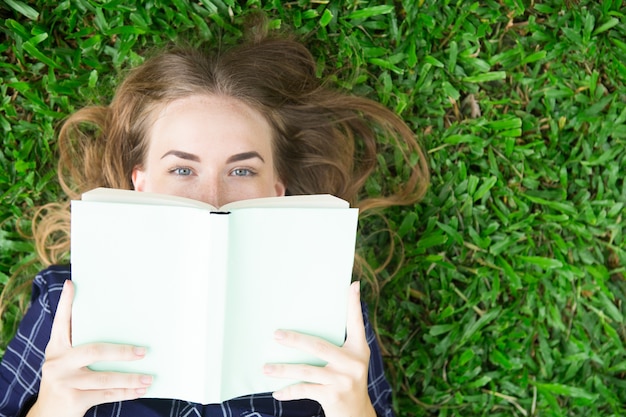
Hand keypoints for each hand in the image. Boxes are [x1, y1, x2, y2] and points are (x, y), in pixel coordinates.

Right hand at [27, 280, 152, 416]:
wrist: (47, 415)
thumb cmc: (65, 381)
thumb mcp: (66, 362)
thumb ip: (80, 346)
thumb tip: (116, 327)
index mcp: (56, 348)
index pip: (60, 323)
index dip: (66, 303)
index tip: (72, 284)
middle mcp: (58, 363)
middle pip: (94, 351)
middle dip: (122, 351)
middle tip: (143, 351)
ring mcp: (64, 382)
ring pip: (105, 379)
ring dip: (130, 378)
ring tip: (148, 378)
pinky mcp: (73, 399)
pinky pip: (106, 395)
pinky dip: (126, 393)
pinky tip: (140, 390)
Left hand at [263, 281, 375, 416]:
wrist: (357, 414)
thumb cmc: (348, 380)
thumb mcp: (351, 360)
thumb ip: (339, 343)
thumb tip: (316, 321)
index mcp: (358, 349)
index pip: (356, 322)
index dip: (354, 304)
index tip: (352, 284)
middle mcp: (353, 363)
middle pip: (319, 346)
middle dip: (295, 340)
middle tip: (275, 334)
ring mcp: (343, 380)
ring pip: (306, 371)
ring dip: (283, 370)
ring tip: (266, 368)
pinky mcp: (333, 396)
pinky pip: (305, 391)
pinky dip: (289, 392)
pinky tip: (276, 392)